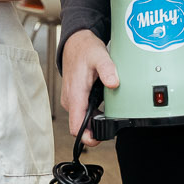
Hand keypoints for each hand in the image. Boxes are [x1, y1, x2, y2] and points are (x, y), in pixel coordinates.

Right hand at [61, 30, 116, 146]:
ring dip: (93, 121)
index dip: (87, 138)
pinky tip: (102, 106)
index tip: (99, 139)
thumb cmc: (85, 50)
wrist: (75, 43)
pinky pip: (81, 112)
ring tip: (108, 114)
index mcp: (75, 94)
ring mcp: (71, 100)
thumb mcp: (99, 55)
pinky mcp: (73, 98)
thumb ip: (107, 69)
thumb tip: (114, 83)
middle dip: (94, 130)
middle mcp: (70, 100)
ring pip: (81, 120)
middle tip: (110, 125)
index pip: (76, 126)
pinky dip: (91, 113)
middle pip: (80, 126)